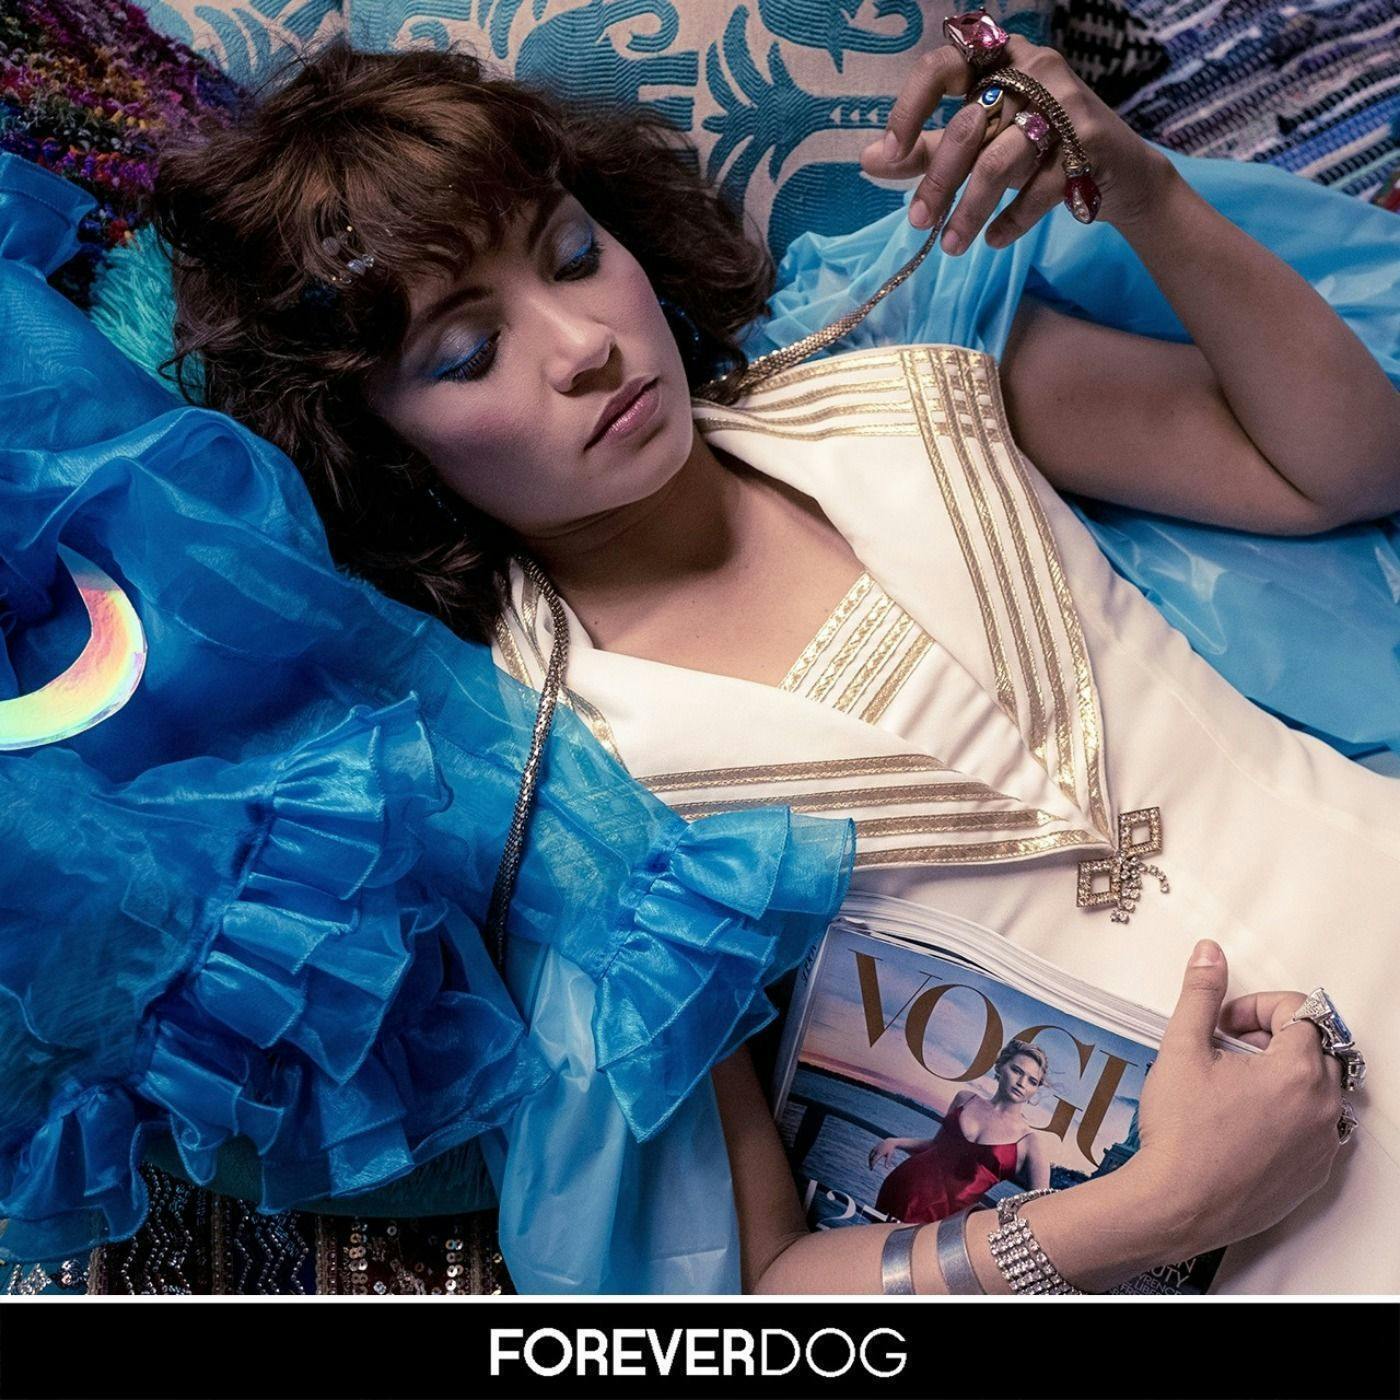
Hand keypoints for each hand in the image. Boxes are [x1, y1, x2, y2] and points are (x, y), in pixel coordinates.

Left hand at [858, 35, 1173, 252]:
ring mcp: (1064, 103)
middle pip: (969, 125)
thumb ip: (926, 150)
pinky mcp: (1088, 142)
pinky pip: (1038, 189)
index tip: (888, 155)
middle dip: (939, 181)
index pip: (943, 67)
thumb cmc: (1036, 151)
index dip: (910, 108)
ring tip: (952, 245)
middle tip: (918, 223)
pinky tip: (994, 240)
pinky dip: (1012, 220)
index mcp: (998, 60)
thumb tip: (869, 160)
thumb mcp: (980, 144)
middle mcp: (1033, 70)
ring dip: (971, 209)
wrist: (1119, 172)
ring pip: (1001, 161)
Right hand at [868, 1137, 901, 1169]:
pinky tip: (871, 1160)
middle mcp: (876, 1150)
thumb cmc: (890, 1149)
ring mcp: (875, 1148)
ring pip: (870, 1155)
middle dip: (870, 1164)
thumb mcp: (890, 1155)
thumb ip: (887, 1161)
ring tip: (871, 1165)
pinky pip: (871, 1153)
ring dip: (869, 1160)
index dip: (872, 1164)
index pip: (874, 1160)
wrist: (890, 1141)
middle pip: (871, 1158)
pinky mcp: (875, 1147)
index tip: (871, 1169)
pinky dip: (870, 1157)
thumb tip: (886, 1168)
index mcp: (880, 1153)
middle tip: (870, 1169)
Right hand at [1126, 939, 1345, 1259]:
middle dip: (1272, 1037)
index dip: (1257, 1007)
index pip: (1301, 1012)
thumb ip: (1201, 995)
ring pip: (1317, 1089)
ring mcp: (1322, 1145)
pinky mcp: (1313, 1174)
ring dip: (1282, 1075)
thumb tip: (1210, 954)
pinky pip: (1315, 1128)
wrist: (1175, 1203)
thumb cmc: (1180, 1132)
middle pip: (1315, 1047)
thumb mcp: (1182, 1049)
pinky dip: (1288, 1114)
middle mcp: (1322, 1108)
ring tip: (1234, 1085)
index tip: (1225, 1023)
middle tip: (1227, 1048)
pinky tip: (1244, 1121)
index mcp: (1297, 1071)